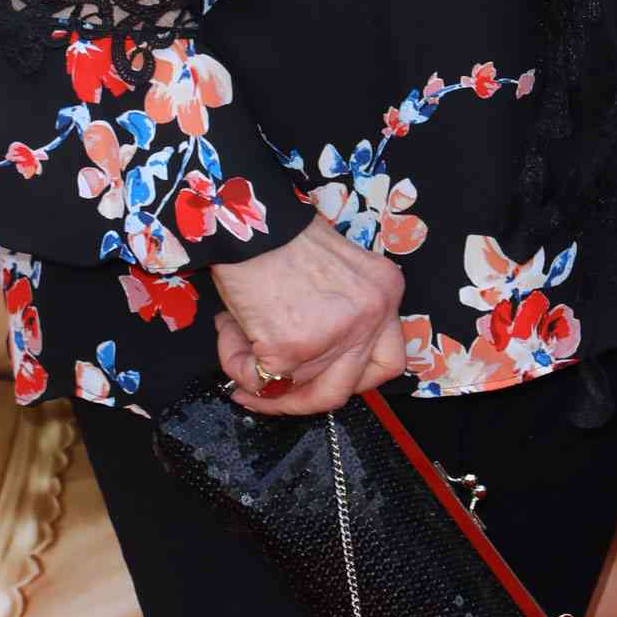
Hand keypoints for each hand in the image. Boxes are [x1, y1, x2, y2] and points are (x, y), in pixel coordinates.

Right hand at [210, 215, 405, 414]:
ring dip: (261, 378)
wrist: (253, 217)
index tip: (318, 381)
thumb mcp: (338, 275)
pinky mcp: (292, 348)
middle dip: (300, 399)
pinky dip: (237, 365)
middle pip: (345, 388)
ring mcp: (335, 335)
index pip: (387, 363)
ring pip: (297, 389)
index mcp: (385, 293)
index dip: (351, 380)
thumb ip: (338, 317)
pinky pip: (260, 381)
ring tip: (237, 343)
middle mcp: (371, 315)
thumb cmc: (285, 237)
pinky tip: (228, 333)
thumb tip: (301, 373)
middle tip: (267, 391)